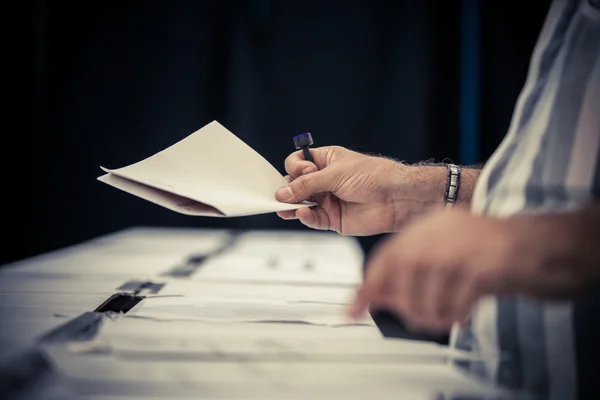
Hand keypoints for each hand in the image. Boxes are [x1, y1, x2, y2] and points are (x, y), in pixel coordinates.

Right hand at [275, 146, 443, 235]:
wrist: (396, 198)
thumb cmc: (374, 176)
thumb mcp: (336, 174)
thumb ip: (308, 184)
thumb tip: (283, 192)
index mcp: (326, 161)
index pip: (298, 163)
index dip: (296, 168)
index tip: (303, 173)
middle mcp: (325, 180)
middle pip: (296, 185)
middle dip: (289, 189)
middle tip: (287, 194)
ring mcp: (328, 200)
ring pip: (301, 204)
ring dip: (292, 206)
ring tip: (285, 208)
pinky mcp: (333, 219)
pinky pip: (313, 219)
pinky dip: (306, 217)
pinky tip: (303, 213)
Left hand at [349, 207, 518, 331]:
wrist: (537, 246)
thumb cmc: (489, 252)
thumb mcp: (444, 257)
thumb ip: (410, 271)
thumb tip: (375, 295)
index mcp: (430, 224)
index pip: (387, 255)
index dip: (369, 286)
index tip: (354, 309)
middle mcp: (442, 230)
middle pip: (401, 271)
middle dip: (402, 303)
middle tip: (413, 317)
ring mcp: (463, 245)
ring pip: (425, 289)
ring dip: (428, 314)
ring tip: (438, 318)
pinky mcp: (483, 265)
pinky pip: (454, 301)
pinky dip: (452, 315)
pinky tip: (459, 313)